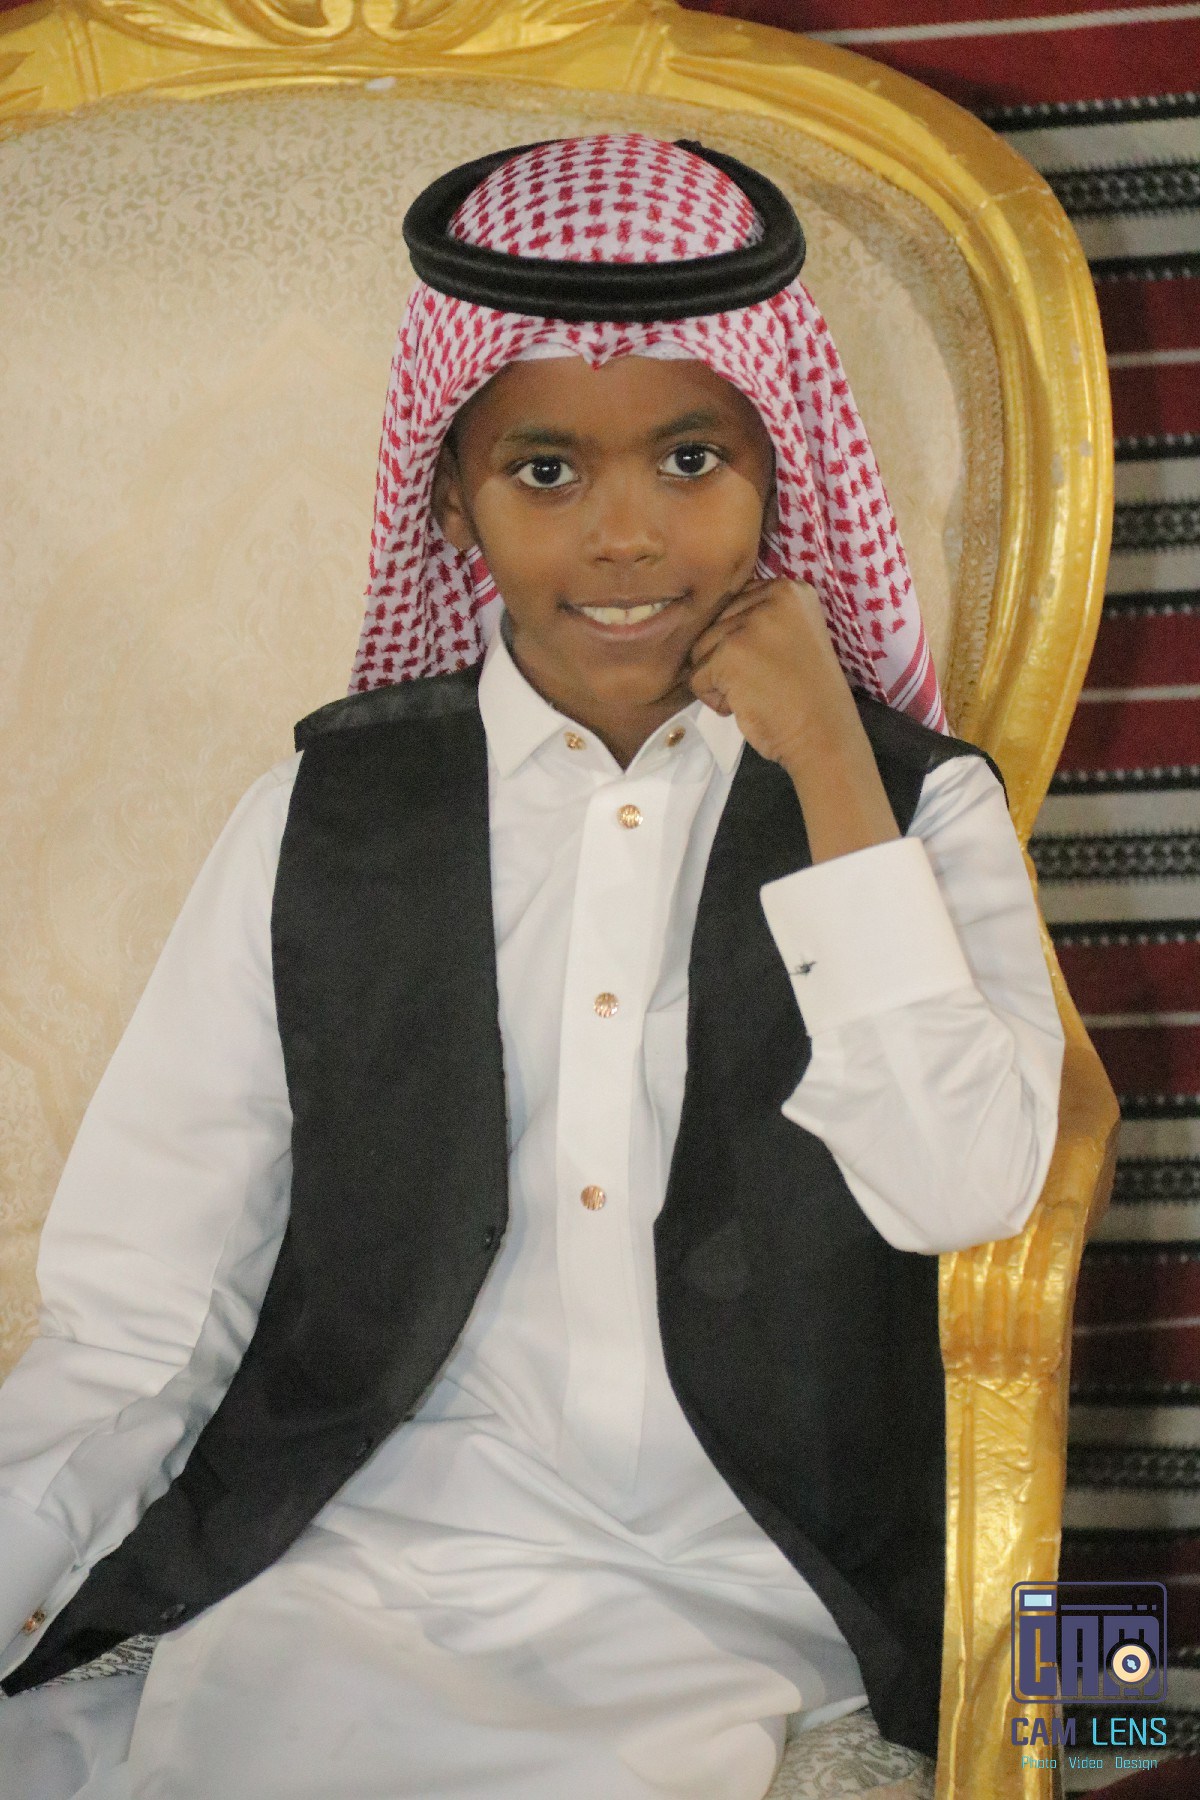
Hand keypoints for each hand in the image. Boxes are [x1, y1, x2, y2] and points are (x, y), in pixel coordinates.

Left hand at [686, 578, 900, 860]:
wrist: (824, 736)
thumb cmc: (807, 696)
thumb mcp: (793, 636)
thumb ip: (760, 618)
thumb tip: (708, 619)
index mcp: (790, 590)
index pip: (735, 604)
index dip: (741, 641)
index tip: (772, 664)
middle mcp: (772, 596)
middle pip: (714, 624)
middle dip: (728, 660)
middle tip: (767, 681)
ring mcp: (750, 623)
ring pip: (701, 649)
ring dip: (720, 680)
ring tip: (758, 692)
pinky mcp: (730, 653)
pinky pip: (697, 677)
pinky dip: (715, 699)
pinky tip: (748, 704)